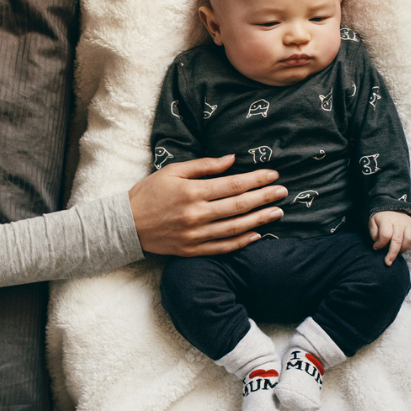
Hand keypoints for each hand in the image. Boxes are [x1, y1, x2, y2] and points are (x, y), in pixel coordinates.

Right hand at [128, 155, 286, 256]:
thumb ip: (204, 165)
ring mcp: (195, 235)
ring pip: (235, 228)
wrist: (126, 224)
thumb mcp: (172, 171)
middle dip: (264, 198)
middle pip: (239, 206)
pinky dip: (241, 242)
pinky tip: (257, 235)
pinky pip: (222, 247)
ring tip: (277, 212)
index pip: (233, 185)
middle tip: (284, 192)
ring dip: (259, 220)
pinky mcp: (192, 250)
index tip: (273, 175)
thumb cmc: (148, 193)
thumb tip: (232, 160)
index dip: (256, 180)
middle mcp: (196, 215)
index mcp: (192, 192)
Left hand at [369, 210, 410, 265]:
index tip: (376, 248)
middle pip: (397, 240)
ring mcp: (407, 224)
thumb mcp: (373, 223)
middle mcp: (398, 222)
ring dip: (401, 250)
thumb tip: (378, 244)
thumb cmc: (381, 219)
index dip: (380, 244)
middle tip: (388, 262)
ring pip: (407, 241)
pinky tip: (401, 248)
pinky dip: (407, 246)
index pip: (385, 235)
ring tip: (395, 253)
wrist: (393, 208)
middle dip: (392, 254)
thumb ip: (374, 233)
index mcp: (386, 220)